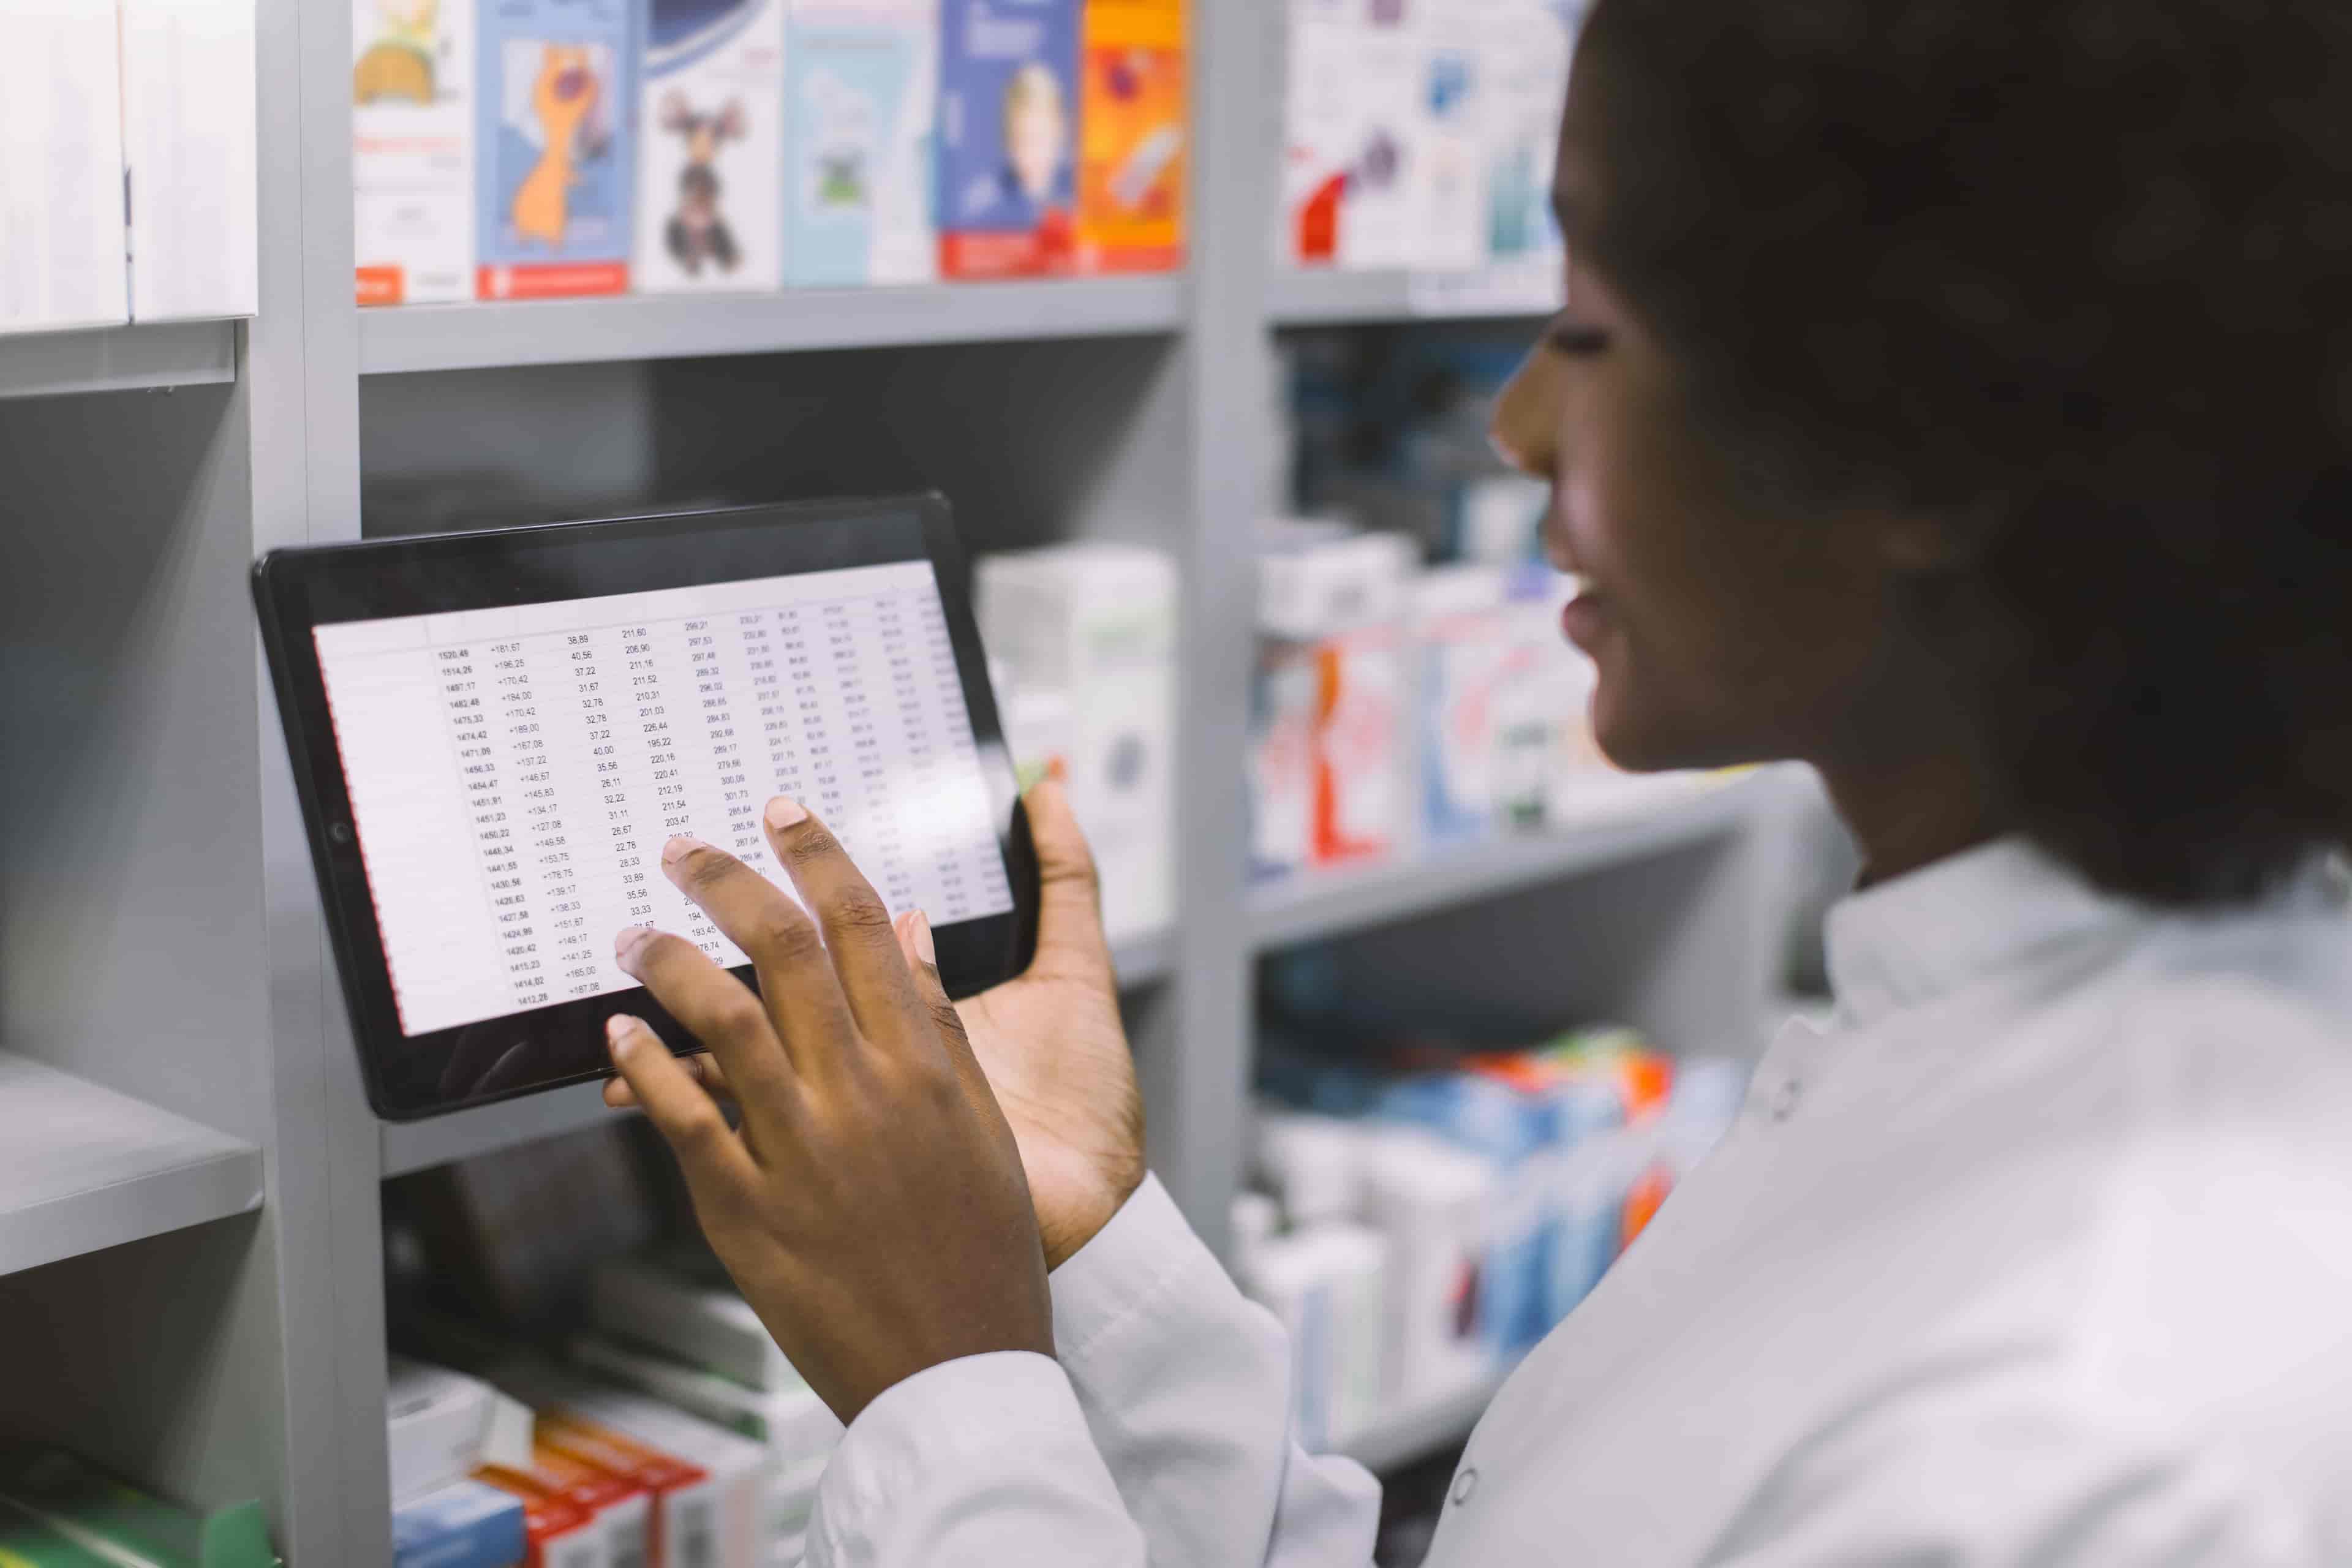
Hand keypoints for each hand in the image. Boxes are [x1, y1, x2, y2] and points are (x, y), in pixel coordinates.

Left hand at [607, 780, 1146, 1269]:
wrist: (962, 1373)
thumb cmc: (983, 1253)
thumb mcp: (981, 1128)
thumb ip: (941, 1027)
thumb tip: (910, 932)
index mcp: (929, 1068)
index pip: (865, 928)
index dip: (819, 856)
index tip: (783, 812)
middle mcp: (867, 1095)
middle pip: (786, 952)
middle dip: (726, 881)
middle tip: (682, 849)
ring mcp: (805, 1152)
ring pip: (723, 1021)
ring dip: (668, 962)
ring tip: (631, 934)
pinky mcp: (750, 1213)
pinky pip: (684, 1120)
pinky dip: (646, 1066)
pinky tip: (620, 1034)